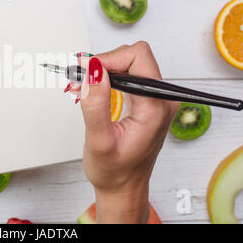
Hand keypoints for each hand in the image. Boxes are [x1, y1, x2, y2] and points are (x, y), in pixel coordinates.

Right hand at [72, 42, 178, 222]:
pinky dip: (108, 76)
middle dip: (104, 63)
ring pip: (130, 62)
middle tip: (81, 81)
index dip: (108, 59)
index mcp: (156, 107)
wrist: (123, 187)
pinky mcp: (147, 99)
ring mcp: (155, 98)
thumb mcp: (98, 140)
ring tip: (85, 87)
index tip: (87, 72)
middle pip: (134, 56)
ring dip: (104, 69)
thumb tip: (92, 68)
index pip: (138, 57)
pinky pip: (129, 74)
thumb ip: (95, 103)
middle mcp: (161, 99)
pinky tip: (95, 89)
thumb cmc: (114, 171)